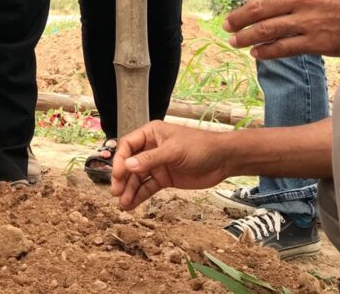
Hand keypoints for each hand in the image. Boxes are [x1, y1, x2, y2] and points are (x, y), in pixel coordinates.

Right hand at [110, 121, 228, 210]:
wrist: (223, 160)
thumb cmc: (199, 147)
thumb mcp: (173, 151)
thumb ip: (150, 159)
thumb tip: (128, 166)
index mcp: (151, 134)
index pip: (128, 145)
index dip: (121, 160)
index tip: (118, 175)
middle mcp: (150, 148)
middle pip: (130, 164)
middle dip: (122, 178)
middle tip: (116, 192)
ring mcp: (157, 165)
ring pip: (137, 178)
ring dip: (129, 190)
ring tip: (123, 204)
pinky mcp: (164, 179)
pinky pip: (148, 187)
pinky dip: (139, 196)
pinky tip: (131, 205)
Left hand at [218, 0, 339, 59]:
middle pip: (258, 6)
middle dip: (237, 16)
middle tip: (226, 23)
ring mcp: (309, 20)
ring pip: (266, 29)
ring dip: (246, 37)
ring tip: (234, 40)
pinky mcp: (318, 43)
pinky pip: (283, 48)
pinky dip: (266, 51)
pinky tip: (257, 54)